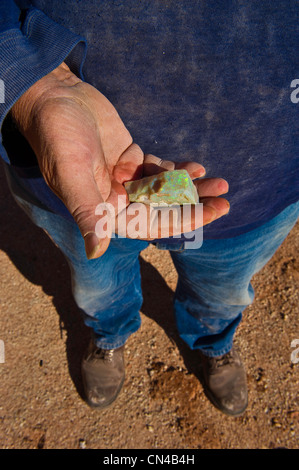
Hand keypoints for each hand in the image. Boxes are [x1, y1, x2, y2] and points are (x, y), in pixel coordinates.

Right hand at [11, 63, 228, 257]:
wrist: (55, 97)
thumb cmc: (57, 136)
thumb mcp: (72, 174)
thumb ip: (87, 212)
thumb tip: (96, 253)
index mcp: (102, 209)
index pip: (148, 224)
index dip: (180, 221)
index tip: (209, 214)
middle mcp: (115, 198)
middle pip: (161, 208)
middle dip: (194, 205)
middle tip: (225, 201)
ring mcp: (123, 178)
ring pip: (163, 189)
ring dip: (191, 187)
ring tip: (221, 183)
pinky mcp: (129, 158)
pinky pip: (157, 169)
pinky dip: (176, 169)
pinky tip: (196, 167)